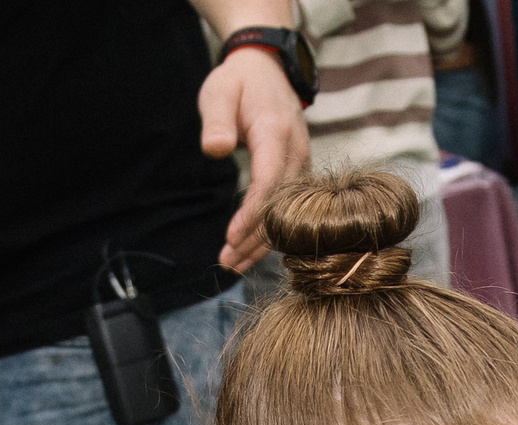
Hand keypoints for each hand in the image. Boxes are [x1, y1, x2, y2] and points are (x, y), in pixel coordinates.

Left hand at [199, 44, 309, 270]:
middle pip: (281, 206)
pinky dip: (271, 230)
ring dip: (262, 241)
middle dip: (255, 238)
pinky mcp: (299, 171)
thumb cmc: (238, 82)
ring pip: (288, 212)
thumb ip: (216, 122)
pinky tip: (250, 249)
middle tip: (226, 261)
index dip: (252, 214)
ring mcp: (302, 163)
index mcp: (276, 133)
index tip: (231, 237)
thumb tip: (215, 150)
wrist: (267, 69)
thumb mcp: (218, 92)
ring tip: (234, 263)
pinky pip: (289, 207)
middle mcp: (296, 151)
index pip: (269, 182)